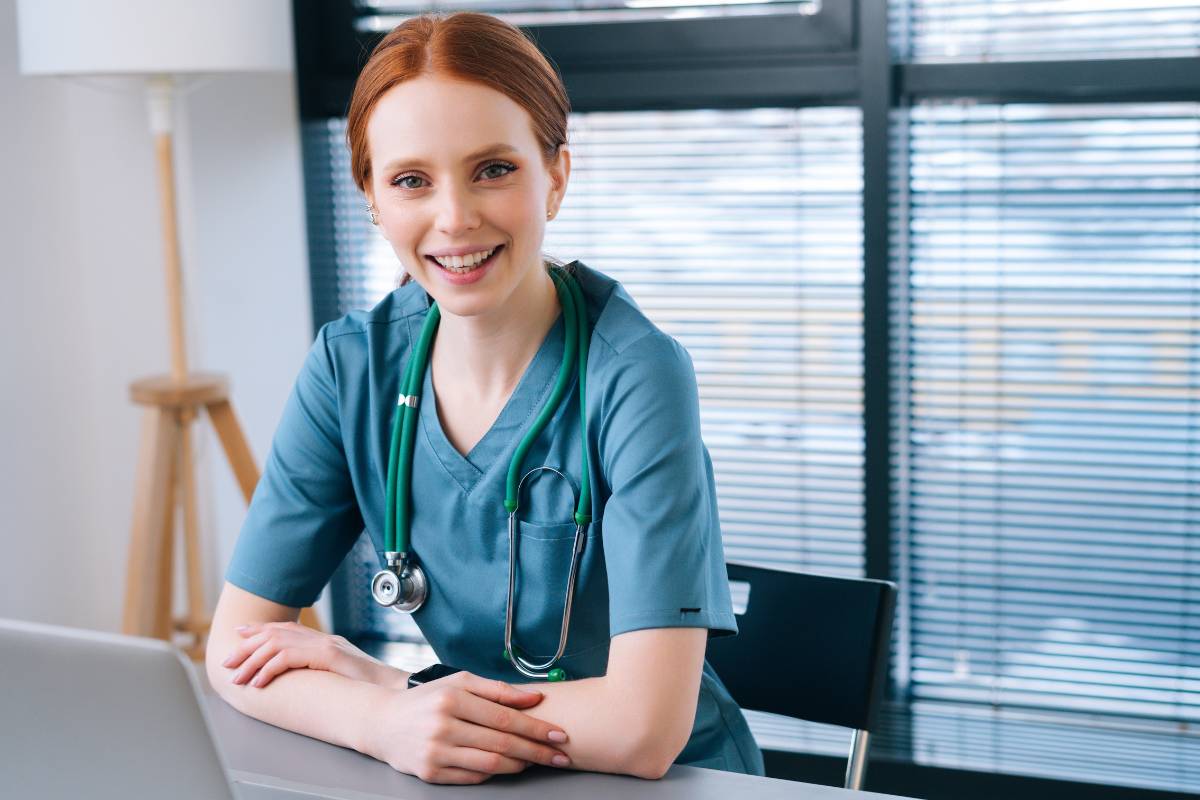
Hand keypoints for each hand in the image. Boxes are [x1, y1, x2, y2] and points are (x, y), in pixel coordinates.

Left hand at [222, 621, 403, 689]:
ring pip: (277, 645)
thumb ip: (322, 668)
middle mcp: (323, 638)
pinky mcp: (327, 655)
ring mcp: (325, 644)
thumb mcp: (341, 674)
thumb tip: (302, 674)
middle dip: (247, 646)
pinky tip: (257, 681)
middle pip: (276, 634)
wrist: (392, 687)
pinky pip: (288, 658)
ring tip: (237, 677)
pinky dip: (268, 668)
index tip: (241, 635)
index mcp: (326, 641)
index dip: (261, 630)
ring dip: (252, 661)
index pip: (287, 629)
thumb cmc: (368, 687)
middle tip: (227, 660)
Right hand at [367, 671, 571, 784]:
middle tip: (559, 754)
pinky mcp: (430, 773)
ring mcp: (435, 752)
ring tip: (535, 760)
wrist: (382, 722)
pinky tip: (507, 766)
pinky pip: (473, 776)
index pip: (504, 717)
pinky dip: (495, 772)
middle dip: (536, 750)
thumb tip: (534, 698)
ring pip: (490, 763)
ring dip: (519, 764)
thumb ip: (497, 689)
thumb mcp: (458, 682)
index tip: (558, 734)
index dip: (535, 728)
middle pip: (501, 742)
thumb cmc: (426, 700)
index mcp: (451, 698)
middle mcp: (442, 725)